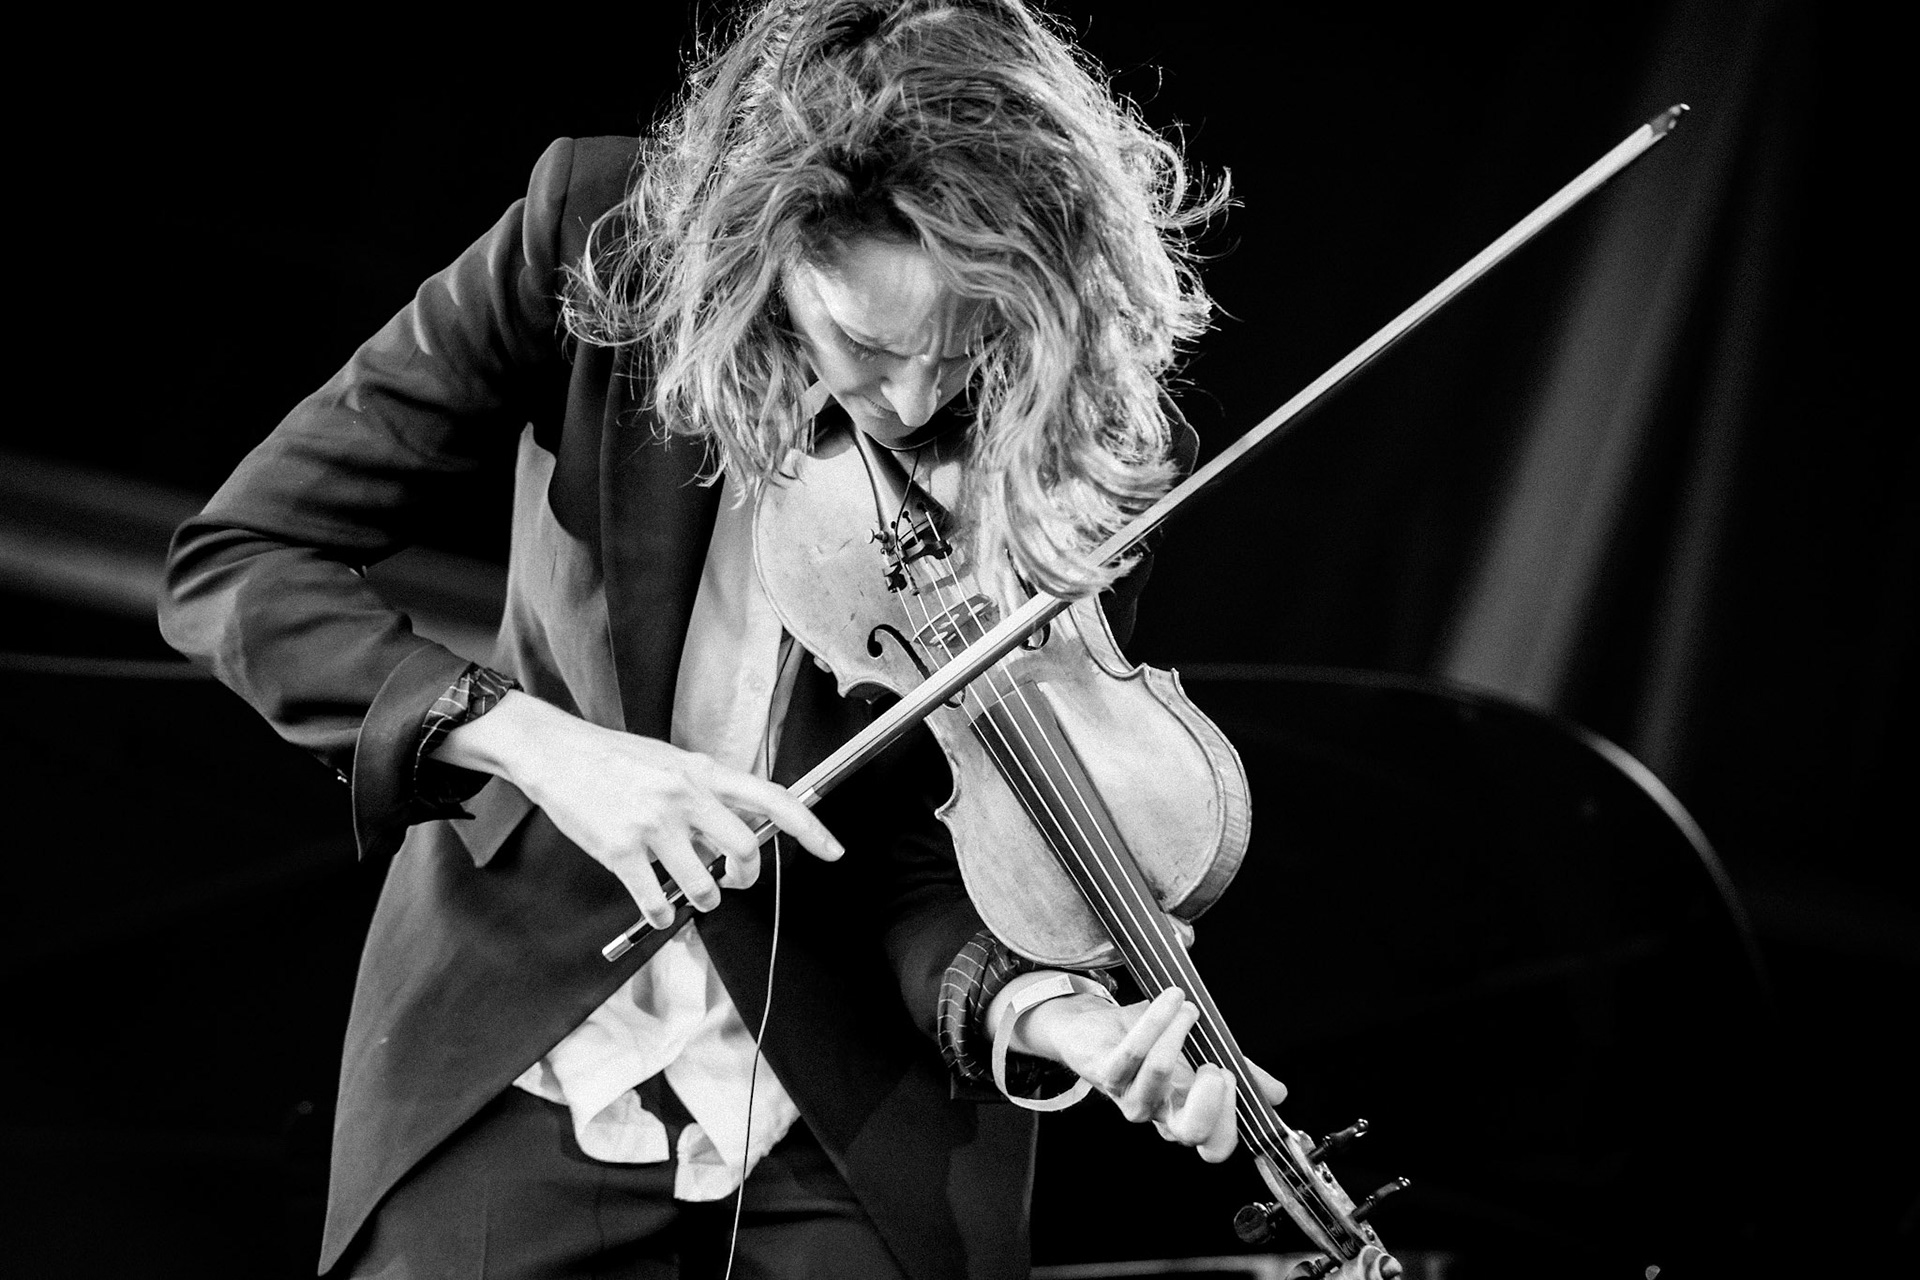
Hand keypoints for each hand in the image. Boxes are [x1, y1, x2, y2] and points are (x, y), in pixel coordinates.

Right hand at [433, 692, 843, 924]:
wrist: (554, 751)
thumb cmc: (614, 758)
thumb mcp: (671, 762)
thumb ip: (707, 792)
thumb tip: (740, 830)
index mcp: (702, 771)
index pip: (772, 798)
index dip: (809, 827)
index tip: (833, 850)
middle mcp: (684, 795)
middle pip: (745, 851)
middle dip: (745, 876)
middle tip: (731, 880)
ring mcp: (653, 824)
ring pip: (704, 886)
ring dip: (701, 900)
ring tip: (685, 890)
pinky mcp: (620, 850)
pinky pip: (656, 902)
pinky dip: (660, 915)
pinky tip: (654, 905)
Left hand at [1014, 985, 1286, 1161]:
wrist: (1094, 1025)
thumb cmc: (1149, 1042)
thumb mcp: (1202, 1053)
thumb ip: (1240, 1073)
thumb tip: (1278, 1094)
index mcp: (1185, 1112)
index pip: (1213, 1145)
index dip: (1228, 1121)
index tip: (1232, 1077)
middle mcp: (1158, 1112)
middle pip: (1187, 1133)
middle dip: (1208, 1100)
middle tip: (1216, 1065)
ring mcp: (1129, 1095)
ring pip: (1157, 1079)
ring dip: (1178, 1035)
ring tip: (1189, 1007)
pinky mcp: (1104, 1072)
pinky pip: (1132, 1053)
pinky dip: (1156, 1021)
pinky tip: (1171, 1000)